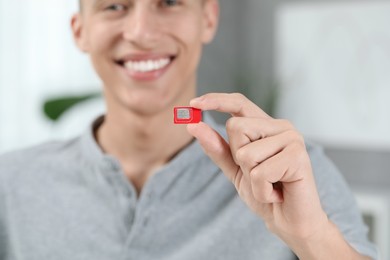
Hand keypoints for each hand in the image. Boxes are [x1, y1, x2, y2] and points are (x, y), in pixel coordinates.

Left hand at [187, 93, 327, 242]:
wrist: (288, 222)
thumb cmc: (264, 193)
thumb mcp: (235, 168)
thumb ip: (217, 148)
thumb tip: (193, 126)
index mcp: (266, 126)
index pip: (239, 103)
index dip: (217, 100)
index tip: (193, 103)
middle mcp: (281, 127)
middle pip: (236, 126)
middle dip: (238, 157)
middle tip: (259, 174)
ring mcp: (292, 139)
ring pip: (246, 152)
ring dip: (251, 178)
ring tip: (270, 185)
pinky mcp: (298, 156)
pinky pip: (260, 173)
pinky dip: (262, 191)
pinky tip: (277, 193)